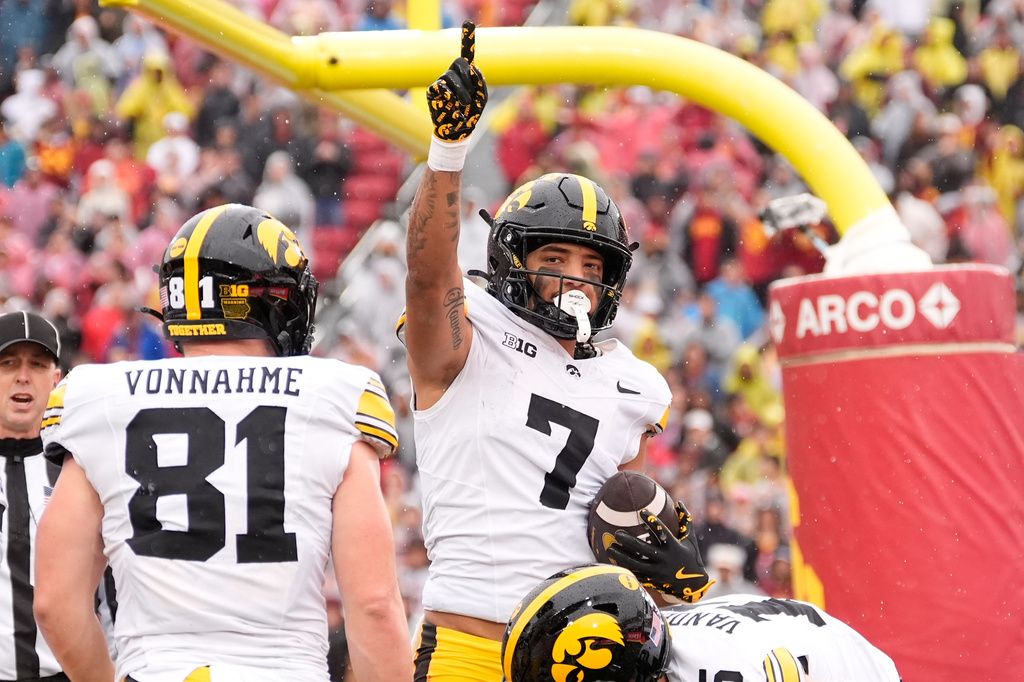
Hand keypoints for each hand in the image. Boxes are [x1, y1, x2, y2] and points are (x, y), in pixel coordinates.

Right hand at [426, 21, 487, 141]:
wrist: (458, 131)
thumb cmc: (471, 114)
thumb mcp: (482, 98)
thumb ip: (480, 82)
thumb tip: (473, 67)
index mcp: (466, 75)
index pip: (466, 54)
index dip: (467, 38)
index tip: (468, 22)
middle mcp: (453, 75)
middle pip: (459, 62)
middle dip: (467, 76)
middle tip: (471, 93)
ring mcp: (441, 82)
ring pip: (450, 75)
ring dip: (461, 90)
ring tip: (464, 104)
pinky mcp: (432, 91)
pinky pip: (440, 85)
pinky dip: (449, 95)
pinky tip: (450, 104)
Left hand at [605, 503, 713, 603]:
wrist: (693, 585)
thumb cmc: (691, 557)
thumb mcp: (690, 539)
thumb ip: (685, 520)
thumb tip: (679, 502)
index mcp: (674, 547)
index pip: (662, 532)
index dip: (652, 521)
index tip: (641, 512)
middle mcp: (665, 560)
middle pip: (643, 549)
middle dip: (629, 541)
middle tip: (617, 533)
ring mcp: (658, 572)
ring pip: (636, 564)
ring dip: (621, 556)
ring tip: (610, 548)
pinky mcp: (653, 581)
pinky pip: (636, 574)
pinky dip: (625, 568)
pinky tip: (614, 561)